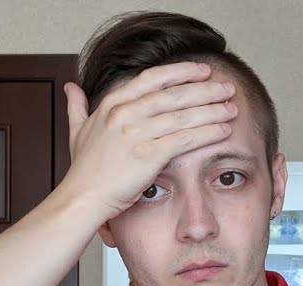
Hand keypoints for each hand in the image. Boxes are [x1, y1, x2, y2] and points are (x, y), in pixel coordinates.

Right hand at [59, 61, 238, 222]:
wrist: (82, 199)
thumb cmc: (83, 171)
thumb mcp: (76, 131)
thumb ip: (77, 107)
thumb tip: (71, 87)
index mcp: (112, 104)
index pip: (152, 78)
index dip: (181, 72)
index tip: (201, 71)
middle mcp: (125, 114)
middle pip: (173, 94)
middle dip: (204, 89)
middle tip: (226, 87)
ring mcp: (136, 134)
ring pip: (183, 115)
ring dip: (212, 110)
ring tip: (231, 108)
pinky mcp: (148, 156)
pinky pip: (185, 139)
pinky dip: (207, 133)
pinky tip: (223, 130)